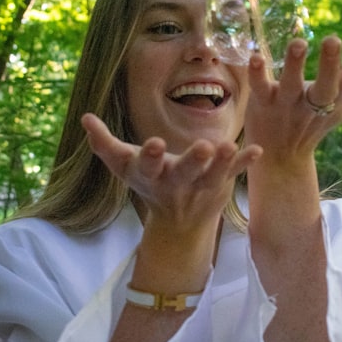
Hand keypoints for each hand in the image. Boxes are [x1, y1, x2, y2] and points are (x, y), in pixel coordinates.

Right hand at [80, 113, 261, 234]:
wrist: (179, 224)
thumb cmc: (149, 182)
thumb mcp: (124, 166)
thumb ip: (104, 143)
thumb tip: (85, 117)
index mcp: (150, 175)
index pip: (147, 167)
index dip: (150, 157)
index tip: (155, 143)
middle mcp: (176, 183)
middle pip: (184, 173)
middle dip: (192, 160)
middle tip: (203, 147)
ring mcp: (201, 185)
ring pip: (213, 174)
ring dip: (223, 161)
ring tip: (230, 145)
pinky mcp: (221, 183)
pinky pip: (235, 173)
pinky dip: (245, 163)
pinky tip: (257, 150)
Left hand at [244, 35, 341, 163]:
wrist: (281, 160)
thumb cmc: (312, 126)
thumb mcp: (339, 108)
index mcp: (333, 102)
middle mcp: (311, 105)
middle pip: (325, 88)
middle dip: (330, 65)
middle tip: (333, 39)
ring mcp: (286, 106)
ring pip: (291, 86)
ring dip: (294, 64)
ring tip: (299, 42)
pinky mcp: (262, 105)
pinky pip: (260, 89)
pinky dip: (257, 75)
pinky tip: (256, 57)